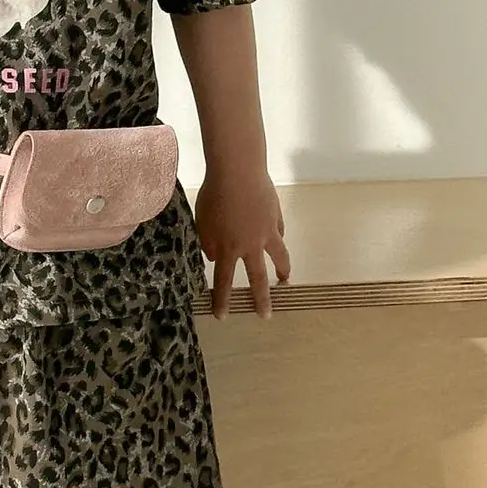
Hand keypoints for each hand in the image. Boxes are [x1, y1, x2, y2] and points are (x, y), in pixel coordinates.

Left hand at [192, 167, 289, 319]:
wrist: (239, 170)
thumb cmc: (214, 195)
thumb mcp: (202, 222)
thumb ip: (207, 243)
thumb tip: (213, 258)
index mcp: (228, 248)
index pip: (224, 281)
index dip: (223, 300)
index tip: (222, 316)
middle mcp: (251, 245)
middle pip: (257, 278)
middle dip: (261, 299)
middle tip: (266, 315)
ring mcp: (267, 231)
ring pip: (279, 256)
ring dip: (282, 270)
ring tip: (284, 279)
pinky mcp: (276, 215)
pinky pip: (278, 231)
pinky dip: (277, 237)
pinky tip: (278, 239)